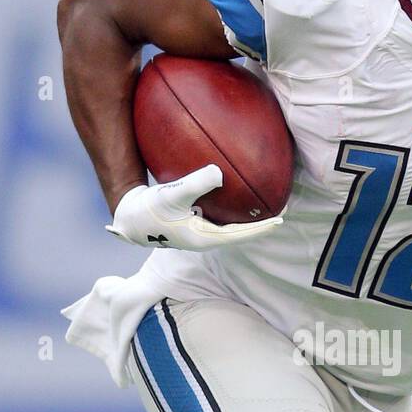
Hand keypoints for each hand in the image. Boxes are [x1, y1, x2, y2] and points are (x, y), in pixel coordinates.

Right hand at [106, 166, 283, 250]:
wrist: (129, 217)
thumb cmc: (148, 209)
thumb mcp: (171, 194)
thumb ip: (195, 183)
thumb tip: (220, 173)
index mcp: (204, 239)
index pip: (241, 236)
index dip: (261, 228)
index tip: (281, 220)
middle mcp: (205, 239)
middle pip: (240, 233)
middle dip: (260, 223)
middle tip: (282, 210)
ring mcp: (200, 233)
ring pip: (231, 227)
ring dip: (249, 219)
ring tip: (266, 206)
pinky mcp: (195, 225)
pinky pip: (221, 219)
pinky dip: (234, 210)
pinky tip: (237, 195)